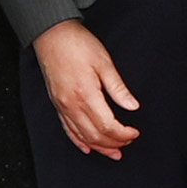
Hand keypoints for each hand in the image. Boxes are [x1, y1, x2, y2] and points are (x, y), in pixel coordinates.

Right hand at [34, 17, 140, 159]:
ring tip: (113, 152)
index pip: (107, 125)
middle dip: (114, 143)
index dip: (123, 133)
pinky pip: (67, 129)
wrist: (52, 35)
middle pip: (95, 135)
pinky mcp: (57, 104)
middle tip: (128, 142)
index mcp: (86, 94)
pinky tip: (87, 147)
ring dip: (99, 147)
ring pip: (81, 136)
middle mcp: (72, 104)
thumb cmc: (78, 44)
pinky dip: (78, 141)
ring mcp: (62, 106)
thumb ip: (118, 88)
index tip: (134, 132)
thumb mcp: (104, 62)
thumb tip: (133, 106)